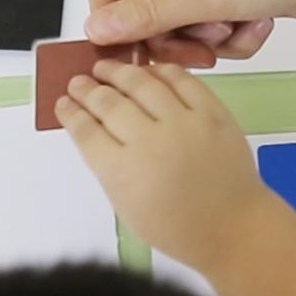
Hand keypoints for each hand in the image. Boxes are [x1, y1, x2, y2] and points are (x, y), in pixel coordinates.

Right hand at [55, 60, 290, 270]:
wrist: (232, 228)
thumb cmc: (177, 226)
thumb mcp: (127, 205)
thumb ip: (108, 166)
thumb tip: (94, 129)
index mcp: (122, 172)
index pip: (86, 131)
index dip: (70, 112)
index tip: (63, 102)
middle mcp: (149, 142)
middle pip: (108, 103)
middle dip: (87, 89)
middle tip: (78, 81)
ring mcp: (183, 124)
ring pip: (142, 83)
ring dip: (118, 71)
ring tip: (105, 67)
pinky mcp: (212, 113)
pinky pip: (182, 80)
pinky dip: (160, 70)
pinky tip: (147, 69)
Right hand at [83, 0, 295, 65]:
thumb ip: (148, 15)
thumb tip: (96, 30)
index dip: (116, 29)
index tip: (134, 61)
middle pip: (145, 16)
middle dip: (177, 39)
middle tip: (205, 47)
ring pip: (182, 30)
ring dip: (213, 39)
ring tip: (242, 23)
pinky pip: (215, 31)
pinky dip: (237, 36)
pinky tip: (263, 22)